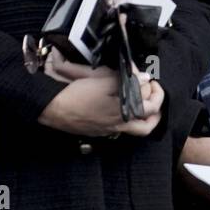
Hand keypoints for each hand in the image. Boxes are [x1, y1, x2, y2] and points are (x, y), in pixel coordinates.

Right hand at [38, 66, 163, 138]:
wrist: (54, 109)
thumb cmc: (78, 94)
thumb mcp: (103, 81)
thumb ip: (127, 80)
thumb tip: (145, 78)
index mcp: (124, 113)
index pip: (151, 105)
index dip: (154, 89)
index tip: (149, 78)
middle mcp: (120, 126)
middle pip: (148, 125)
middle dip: (155, 110)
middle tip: (153, 94)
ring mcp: (109, 131)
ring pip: (136, 130)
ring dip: (144, 118)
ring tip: (144, 104)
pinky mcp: (99, 131)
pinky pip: (121, 129)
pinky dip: (129, 119)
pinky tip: (123, 107)